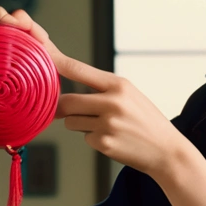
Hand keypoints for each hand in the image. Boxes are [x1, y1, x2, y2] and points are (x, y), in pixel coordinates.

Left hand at [54, 54, 189, 179]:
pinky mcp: (105, 143)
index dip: (55, 62)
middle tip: (68, 111)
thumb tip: (65, 93)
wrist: (167, 150)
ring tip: (105, 127)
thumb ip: (101, 90)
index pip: (78, 69)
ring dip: (80, 125)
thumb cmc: (144, 121)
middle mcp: (113, 101)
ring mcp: (108, 123)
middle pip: (67, 101)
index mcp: (119, 84)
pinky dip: (93, 139)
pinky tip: (113, 139)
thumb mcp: (129, 95)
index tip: (39, 55)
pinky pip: (84, 138)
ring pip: (72, 122)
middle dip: (62, 108)